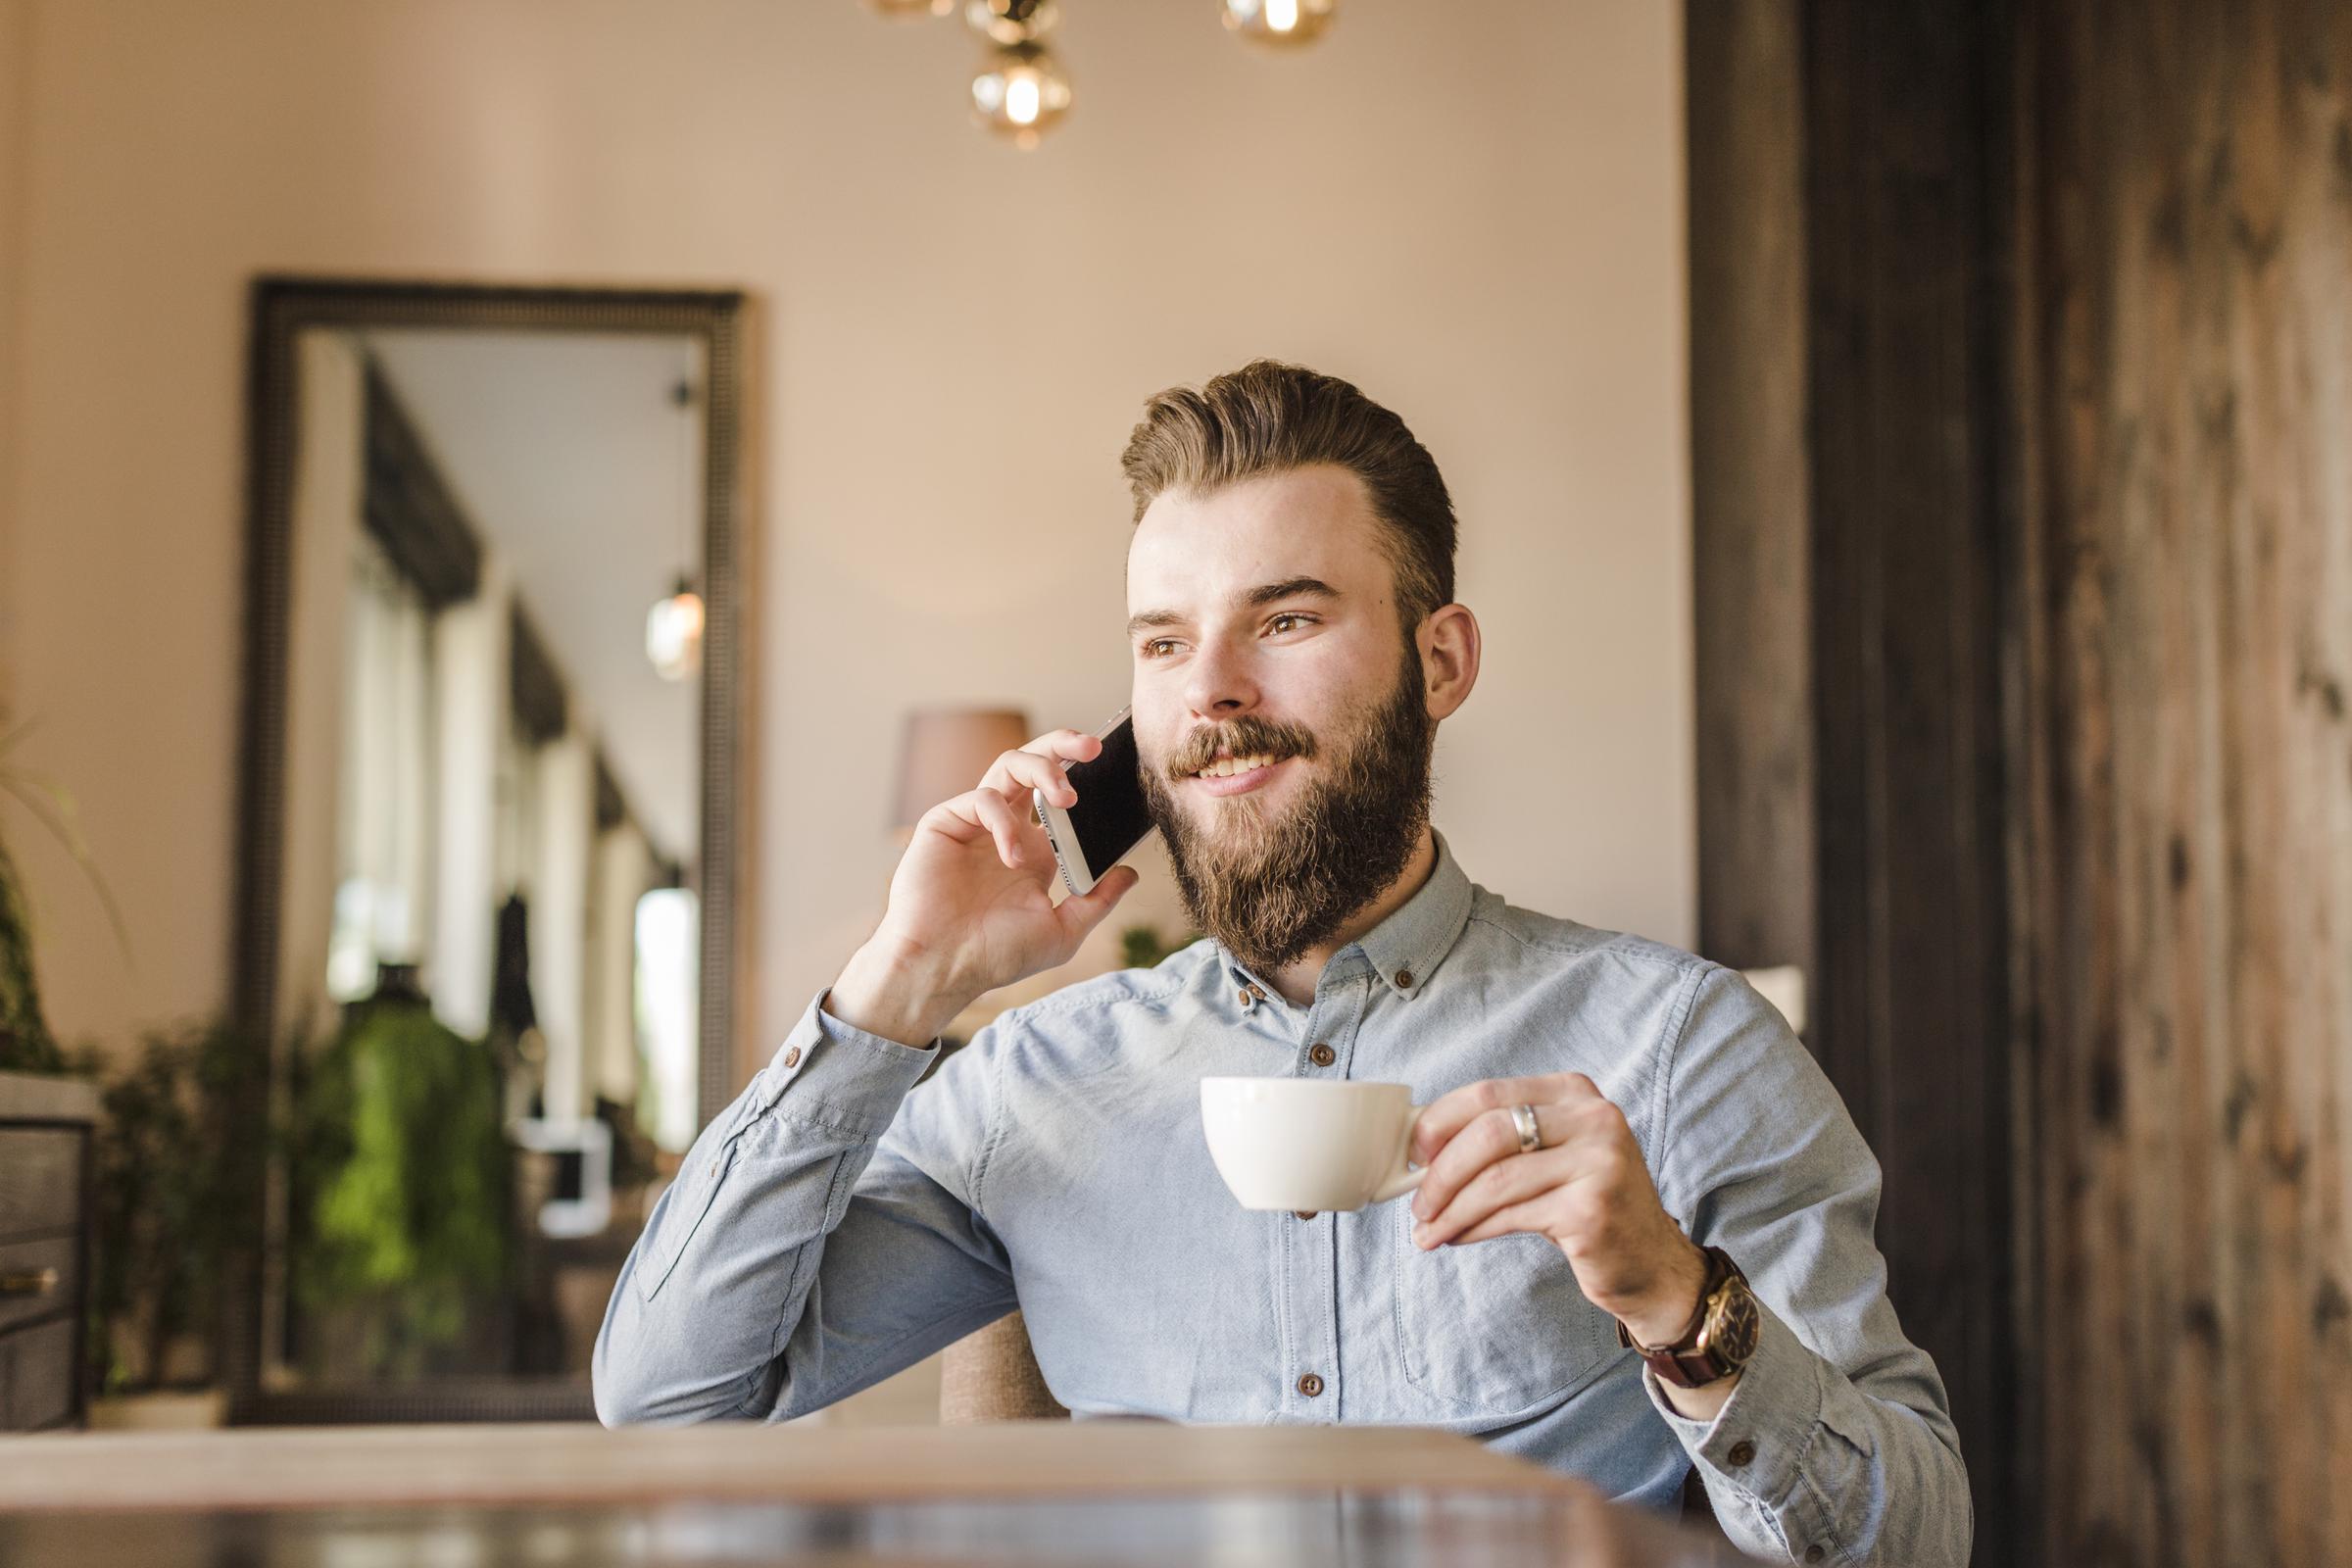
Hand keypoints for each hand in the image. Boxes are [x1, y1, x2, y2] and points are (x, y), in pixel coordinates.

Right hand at [829, 729, 1139, 1044]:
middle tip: (1095, 746)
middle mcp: (1006, 830)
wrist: (942, 969)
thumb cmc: (995, 956)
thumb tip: (1131, 873)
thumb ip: (1097, 901)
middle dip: (1064, 745)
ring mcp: (975, 824)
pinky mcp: (946, 822)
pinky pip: (982, 799)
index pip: (1062, 798)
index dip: (1088, 780)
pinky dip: (1004, 822)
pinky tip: (1014, 856)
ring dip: (1042, 768)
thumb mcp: (1061, 932)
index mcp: (1035, 851)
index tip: (1120, 772)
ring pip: (1008, 765)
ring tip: (1066, 795)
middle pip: (1035, 764)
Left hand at [1406, 1072, 1707, 1346]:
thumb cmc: (1586, 1204)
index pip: (1487, 1093)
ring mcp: (1598, 1162)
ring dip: (1450, 1209)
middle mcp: (1593, 1118)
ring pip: (1495, 1179)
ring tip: (1427, 1230)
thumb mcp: (1550, 1155)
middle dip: (1440, 1171)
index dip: (1439, 1122)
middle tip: (1417, 1202)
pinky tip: (1456, 1237)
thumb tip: (1420, 1145)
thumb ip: (1500, 1139)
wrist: (1652, 1263)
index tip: (1413, 1152)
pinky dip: (1472, 1228)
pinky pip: (1510, 1215)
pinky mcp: (1591, 1209)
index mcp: (1574, 1092)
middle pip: (1488, 1132)